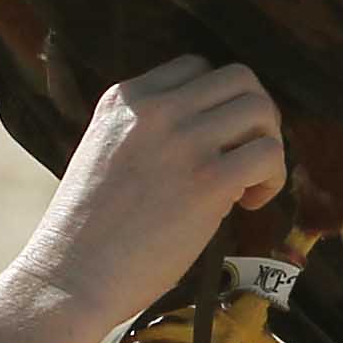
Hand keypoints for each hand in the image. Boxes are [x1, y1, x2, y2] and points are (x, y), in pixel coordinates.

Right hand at [2, 57, 283, 342]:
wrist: (70, 275)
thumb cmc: (85, 232)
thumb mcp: (103, 153)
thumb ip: (146, 134)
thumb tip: (209, 139)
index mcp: (125, 99)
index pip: (195, 67)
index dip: (216, 103)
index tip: (213, 140)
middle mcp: (155, 109)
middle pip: (238, 78)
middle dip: (254, 115)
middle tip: (246, 156)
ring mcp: (183, 141)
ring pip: (260, 109)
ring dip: (267, 144)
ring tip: (250, 184)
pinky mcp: (207, 179)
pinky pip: (268, 154)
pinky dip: (272, 178)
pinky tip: (249, 204)